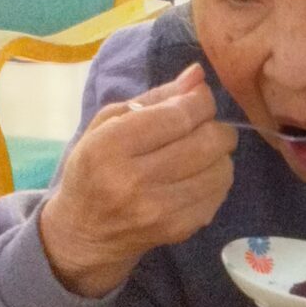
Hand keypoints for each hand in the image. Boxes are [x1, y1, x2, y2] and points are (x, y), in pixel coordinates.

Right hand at [39, 63, 236, 296]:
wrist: (85, 232)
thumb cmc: (95, 168)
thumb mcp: (109, 124)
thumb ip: (156, 98)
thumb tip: (198, 74)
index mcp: (110, 146)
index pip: (178, 115)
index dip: (200, 101)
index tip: (199, 99)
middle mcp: (134, 180)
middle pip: (207, 141)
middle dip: (215, 126)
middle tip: (204, 126)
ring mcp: (159, 210)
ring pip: (221, 168)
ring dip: (219, 154)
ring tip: (201, 152)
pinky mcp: (179, 229)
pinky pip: (219, 194)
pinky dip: (216, 179)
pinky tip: (198, 176)